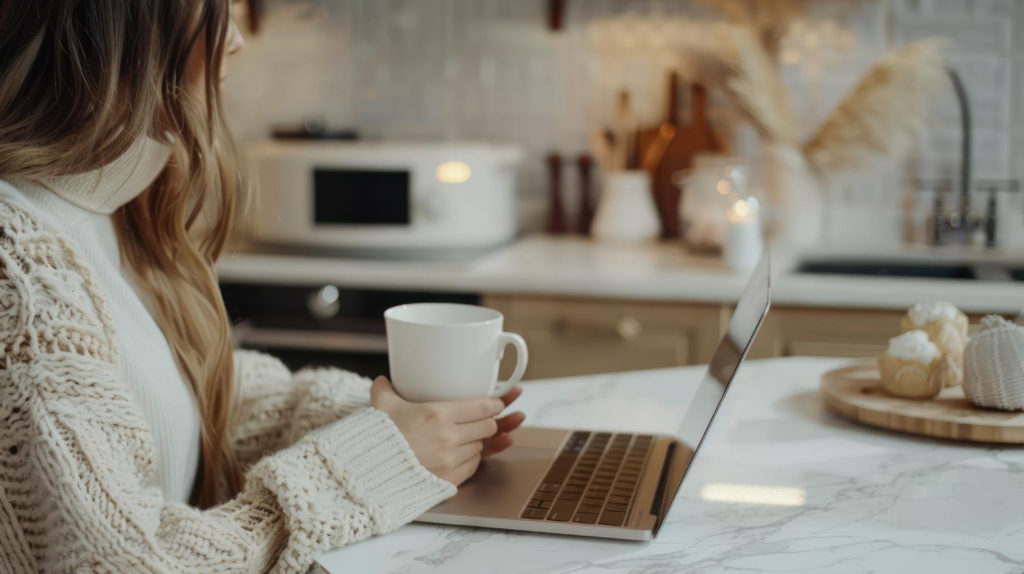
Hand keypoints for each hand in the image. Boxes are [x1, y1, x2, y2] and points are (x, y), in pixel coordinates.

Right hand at [370, 377, 524, 484]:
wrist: (366, 473)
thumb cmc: (376, 439)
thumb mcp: (381, 407)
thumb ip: (385, 390)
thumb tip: (382, 381)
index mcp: (437, 414)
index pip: (484, 407)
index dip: (494, 404)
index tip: (496, 403)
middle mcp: (448, 437)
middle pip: (488, 427)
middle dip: (487, 422)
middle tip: (480, 420)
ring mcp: (451, 460)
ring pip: (481, 447)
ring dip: (477, 442)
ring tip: (462, 438)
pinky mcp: (449, 480)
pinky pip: (472, 466)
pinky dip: (469, 460)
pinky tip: (458, 455)